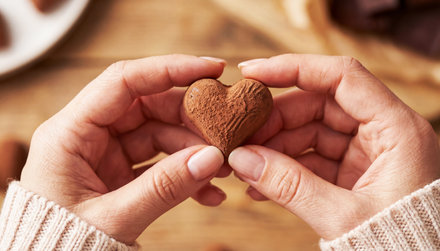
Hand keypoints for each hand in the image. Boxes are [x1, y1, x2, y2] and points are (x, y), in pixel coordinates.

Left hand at [20, 55, 229, 243]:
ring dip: (194, 151)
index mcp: (69, 133)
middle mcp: (88, 134)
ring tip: (222, 172)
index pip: (123, 82)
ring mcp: (106, 151)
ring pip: (160, 134)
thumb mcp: (113, 218)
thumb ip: (162, 188)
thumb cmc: (61, 243)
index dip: (170, 69)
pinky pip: (159, 160)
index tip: (212, 69)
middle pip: (149, 106)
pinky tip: (208, 193)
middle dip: (191, 120)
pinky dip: (184, 173)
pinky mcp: (119, 169)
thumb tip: (212, 158)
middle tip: (226, 135)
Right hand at [228, 54, 439, 239]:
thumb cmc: (401, 245)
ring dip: (275, 147)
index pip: (341, 77)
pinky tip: (260, 186)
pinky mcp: (354, 171)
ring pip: (310, 132)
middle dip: (275, 120)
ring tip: (244, 167)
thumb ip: (290, 186)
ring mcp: (367, 152)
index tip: (251, 73)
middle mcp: (383, 133)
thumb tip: (240, 160)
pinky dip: (286, 169)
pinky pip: (313, 159)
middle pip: (319, 104)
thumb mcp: (343, 217)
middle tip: (240, 136)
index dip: (293, 69)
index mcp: (397, 130)